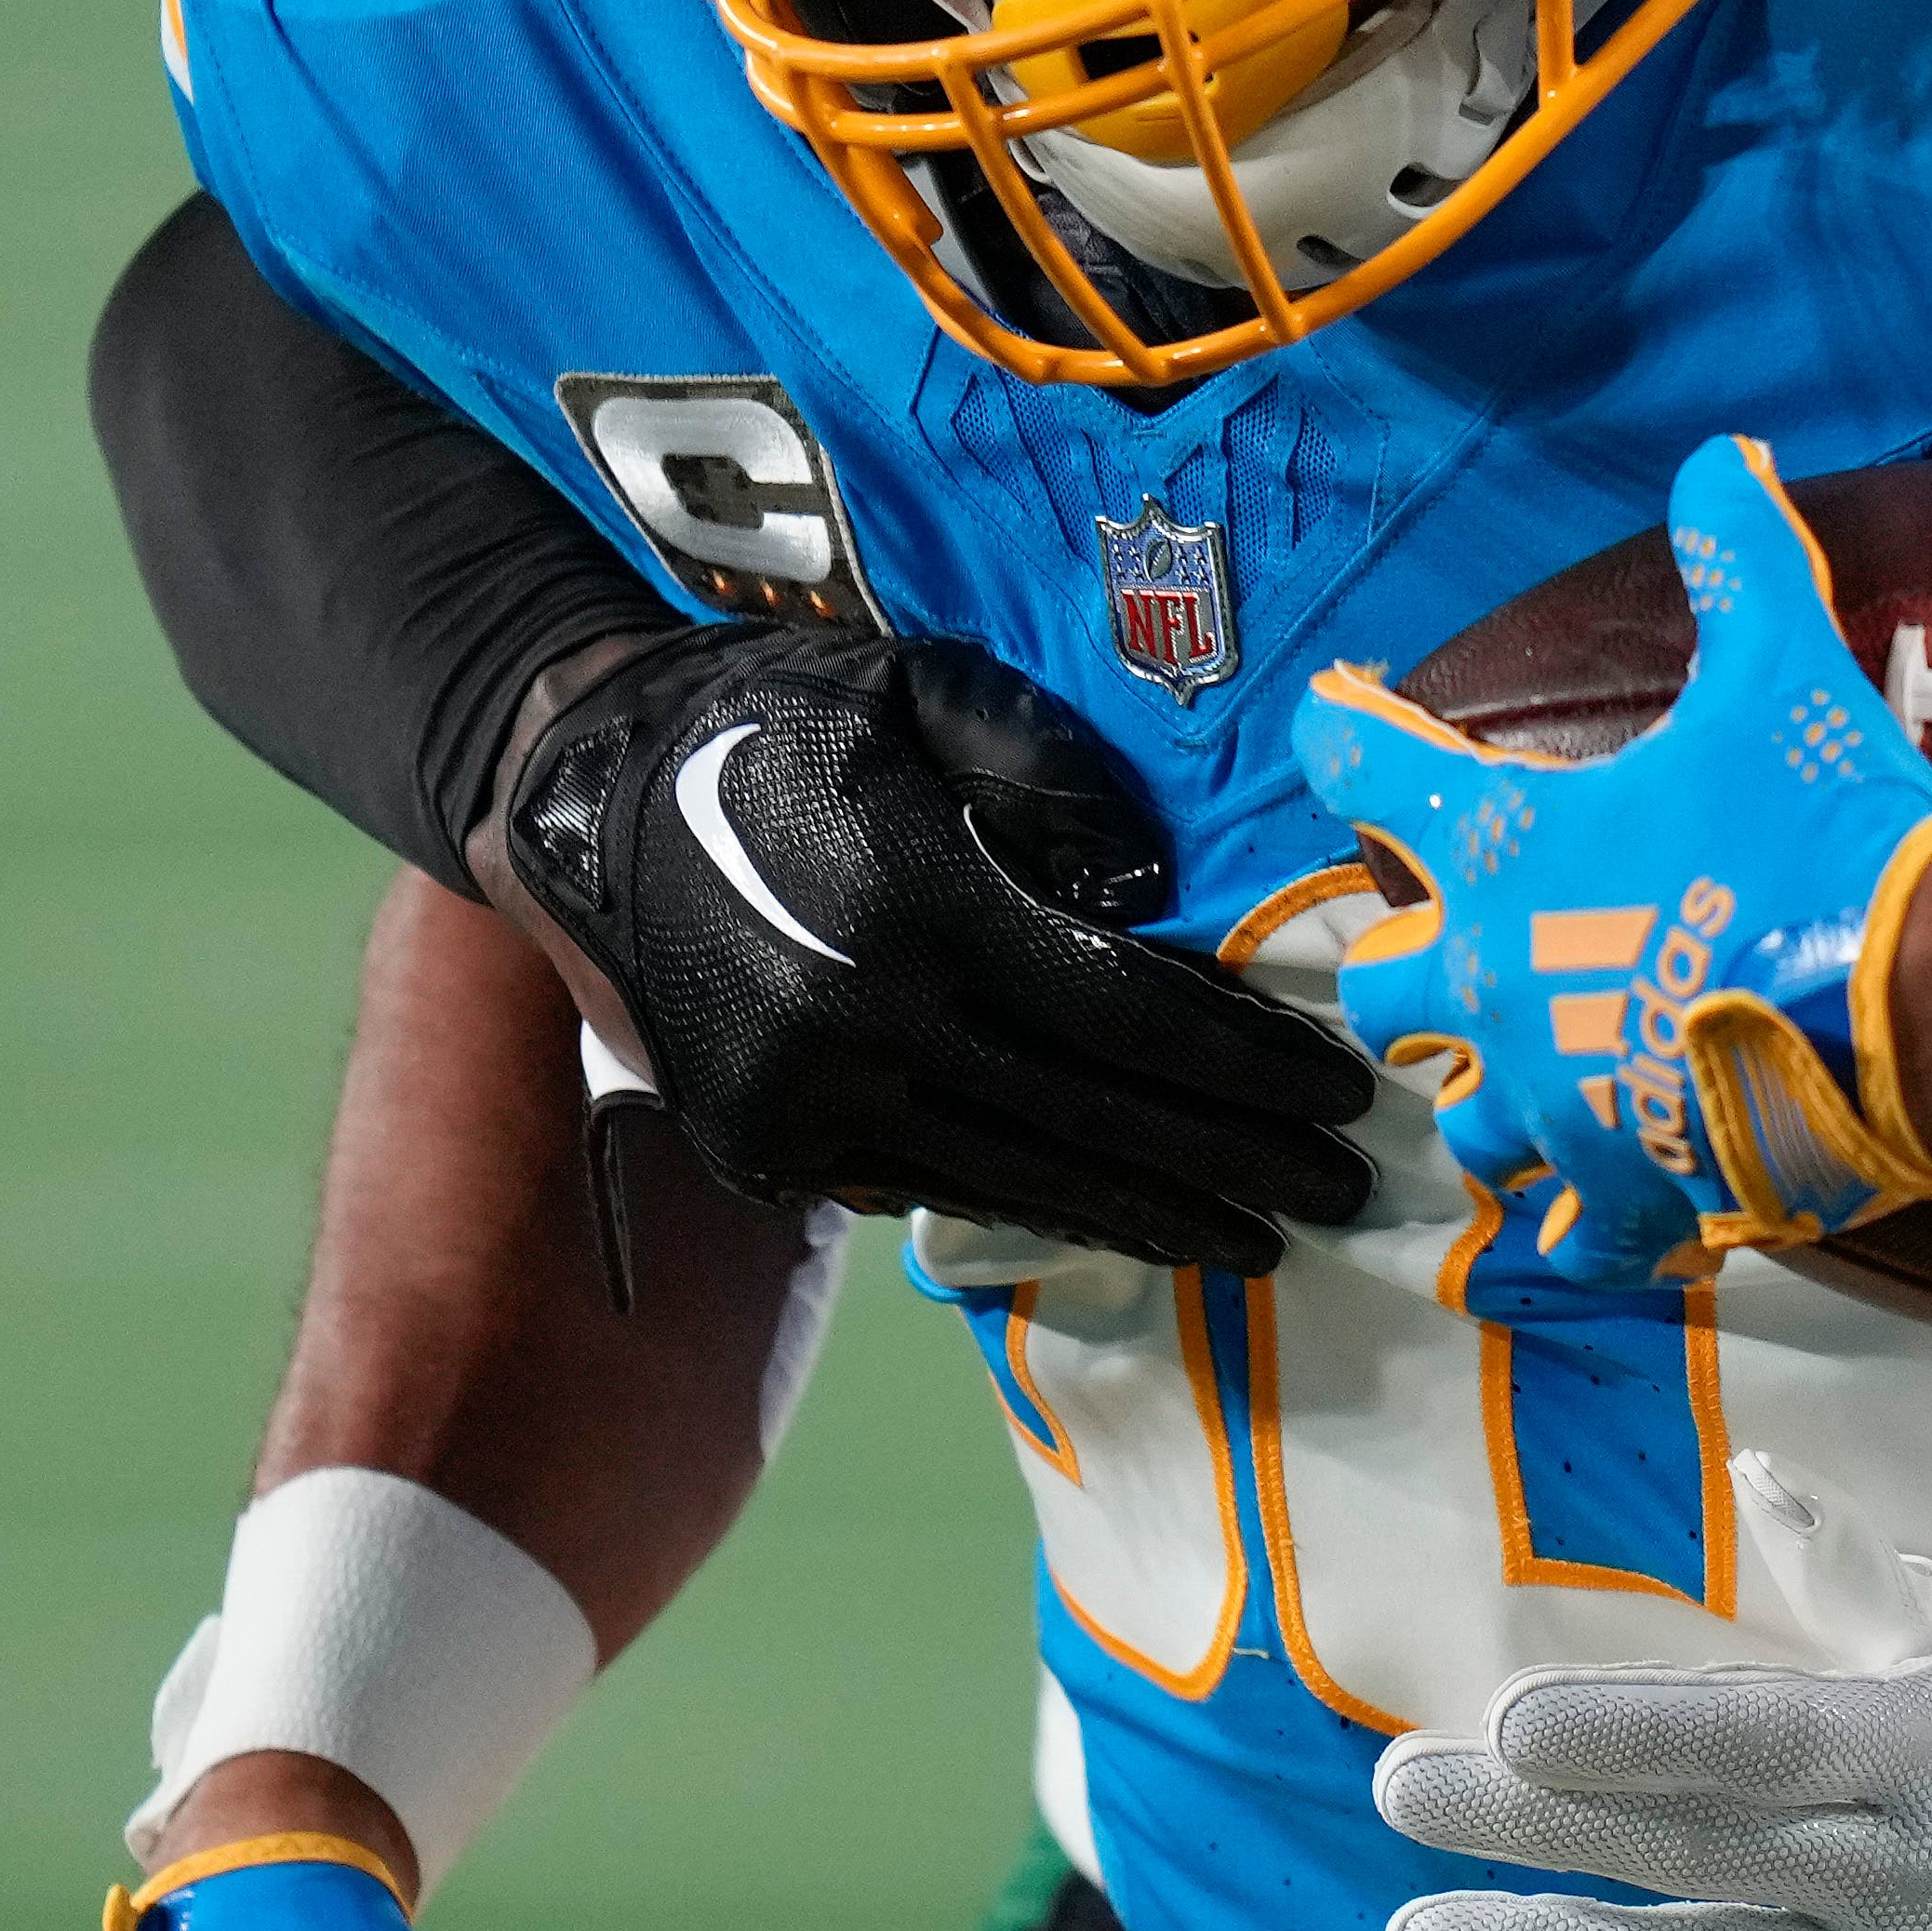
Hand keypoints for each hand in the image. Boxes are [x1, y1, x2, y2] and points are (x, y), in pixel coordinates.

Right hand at [495, 622, 1374, 1266]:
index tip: (1343, 1096)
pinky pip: (932, 1192)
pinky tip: (1123, 1220)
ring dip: (1153, 1216)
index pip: (1127, 1012)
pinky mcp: (764, 1153)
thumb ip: (1053, 773)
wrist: (586, 795)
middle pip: (1096, 1119)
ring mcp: (803, 1108)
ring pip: (1020, 1182)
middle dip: (1235, 1164)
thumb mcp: (927, 688)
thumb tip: (1160, 896)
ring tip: (1259, 1242)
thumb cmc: (786, 718)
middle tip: (1345, 1197)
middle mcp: (861, 1027)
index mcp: (915, 907)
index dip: (1246, 1064)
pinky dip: (1039, 1210)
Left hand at [1298, 438, 1931, 1284]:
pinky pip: (1567, 1236)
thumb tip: (1720, 451)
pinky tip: (1612, 1208)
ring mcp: (1551, 1103)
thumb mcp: (1790, 673)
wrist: (1929, 1003)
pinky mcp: (1623, 1193)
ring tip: (1539, 1082)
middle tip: (1463, 951)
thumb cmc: (1832, 836)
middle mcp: (1495, 983)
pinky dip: (1584, 1224)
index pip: (1363, 770)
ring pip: (1461, 1124)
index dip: (1345, 733)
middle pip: (1377, 988)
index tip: (1338, 720)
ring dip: (1489, 1100)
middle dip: (1407, 969)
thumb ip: (1741, 560)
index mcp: (1508, 848)